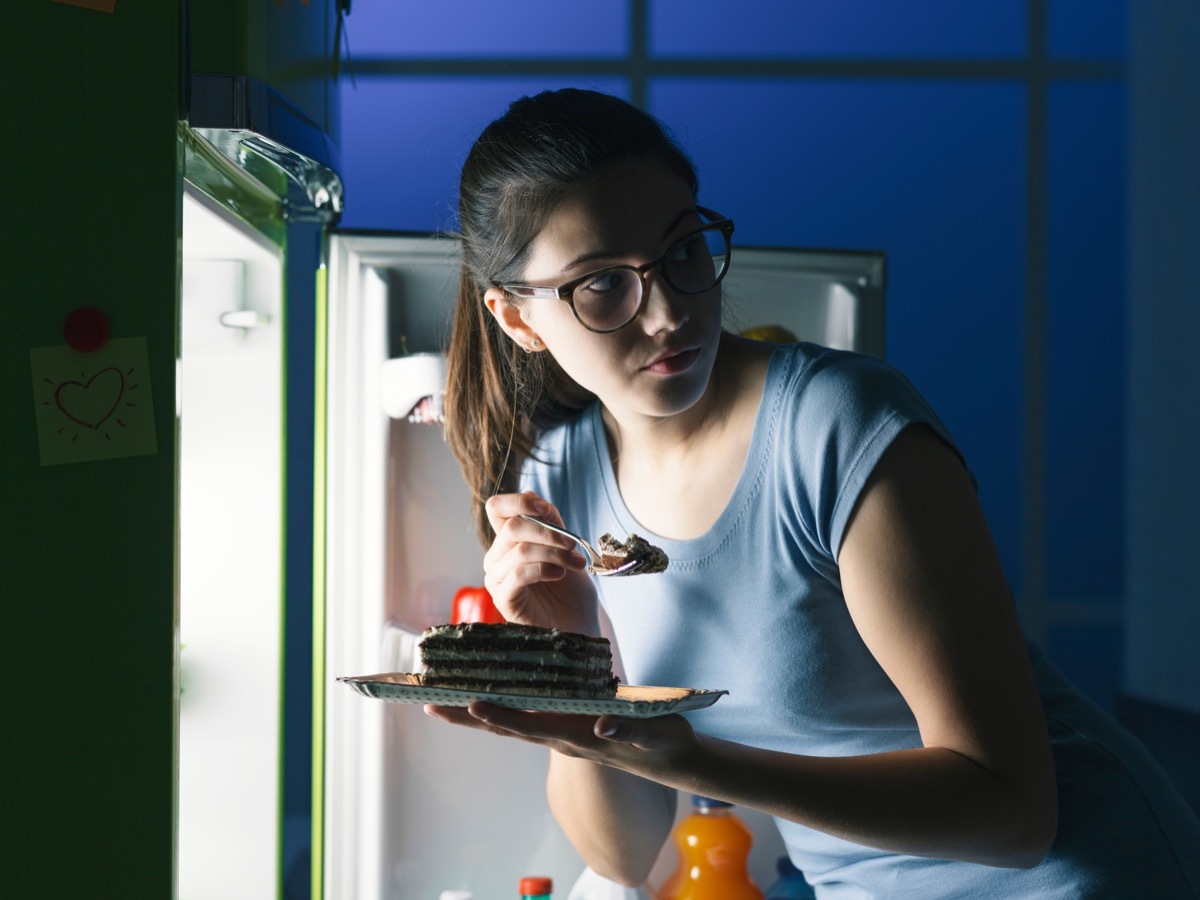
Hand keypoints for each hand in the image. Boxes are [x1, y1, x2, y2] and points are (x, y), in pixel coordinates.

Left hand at [425, 702, 700, 783]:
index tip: (471, 705)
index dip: (501, 716)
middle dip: (467, 716)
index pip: (532, 726)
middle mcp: (561, 735)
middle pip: (507, 726)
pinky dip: (498, 705)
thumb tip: (601, 728)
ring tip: (438, 701)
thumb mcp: (653, 734)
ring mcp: (561, 730)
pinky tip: (478, 695)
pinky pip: (524, 713)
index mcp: (577, 736)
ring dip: (473, 713)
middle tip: (429, 704)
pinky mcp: (565, 723)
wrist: (671, 755)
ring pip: (509, 721)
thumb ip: (628, 731)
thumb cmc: (662, 742)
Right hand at [483, 492, 597, 633]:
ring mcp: (497, 579)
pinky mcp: (503, 599)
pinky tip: (559, 574)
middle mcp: (497, 557)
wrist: (579, 624)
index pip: (496, 508)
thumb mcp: (566, 547)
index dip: (517, 501)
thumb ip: (551, 522)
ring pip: (520, 550)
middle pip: (512, 527)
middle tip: (573, 544)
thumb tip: (531, 493)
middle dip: (549, 532)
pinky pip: (518, 573)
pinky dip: (543, 569)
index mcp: (509, 541)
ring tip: (576, 563)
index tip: (544, 508)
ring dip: (554, 553)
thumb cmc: (571, 589)